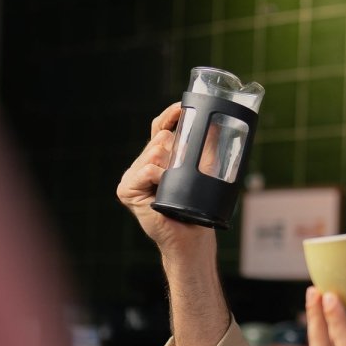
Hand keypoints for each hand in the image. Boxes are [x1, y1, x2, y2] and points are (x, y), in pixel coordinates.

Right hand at [116, 103, 211, 252]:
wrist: (191, 239)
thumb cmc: (198, 208)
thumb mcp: (204, 171)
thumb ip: (205, 148)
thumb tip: (217, 124)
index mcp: (157, 159)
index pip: (160, 128)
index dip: (170, 115)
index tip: (182, 106)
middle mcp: (141, 165)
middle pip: (160, 139)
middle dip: (178, 149)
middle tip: (186, 171)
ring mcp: (132, 177)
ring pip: (155, 151)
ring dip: (171, 165)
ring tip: (175, 185)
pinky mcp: (127, 190)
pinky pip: (148, 169)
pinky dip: (160, 176)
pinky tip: (164, 187)